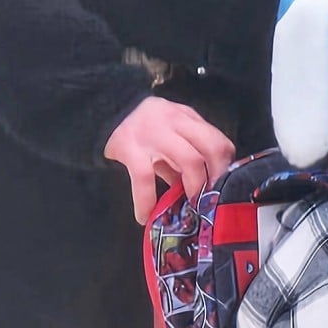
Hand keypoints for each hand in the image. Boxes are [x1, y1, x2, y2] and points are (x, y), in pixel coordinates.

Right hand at [104, 96, 234, 223]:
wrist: (102, 111)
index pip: (219, 140)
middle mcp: (174, 121)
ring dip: (195, 187)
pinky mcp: (130, 149)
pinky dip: (146, 201)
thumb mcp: (169, 134)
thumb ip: (186, 154)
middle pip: (212, 148)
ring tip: (190, 206)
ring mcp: (153, 134)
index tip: (223, 185)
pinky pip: (145, 178)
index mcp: (186, 118)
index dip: (225, 166)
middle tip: (211, 198)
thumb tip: (204, 188)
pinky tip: (145, 216)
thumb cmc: (142, 129)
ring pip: (189, 160)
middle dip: (216, 177)